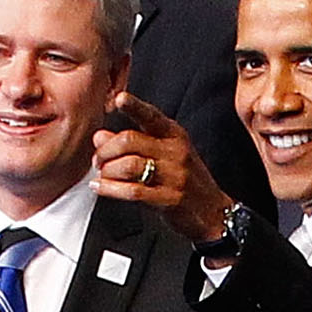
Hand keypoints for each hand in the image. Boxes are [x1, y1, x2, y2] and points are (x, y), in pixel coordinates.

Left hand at [91, 93, 232, 244]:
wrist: (213, 212)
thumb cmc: (187, 181)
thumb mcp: (165, 155)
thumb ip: (133, 143)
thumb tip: (99, 136)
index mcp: (175, 136)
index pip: (152, 116)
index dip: (134, 106)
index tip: (119, 99)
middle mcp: (176, 152)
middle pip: (130, 141)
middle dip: (106, 150)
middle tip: (98, 159)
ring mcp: (174, 176)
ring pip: (129, 165)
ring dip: (107, 170)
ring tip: (101, 175)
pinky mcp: (169, 199)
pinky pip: (133, 190)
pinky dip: (111, 189)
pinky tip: (101, 187)